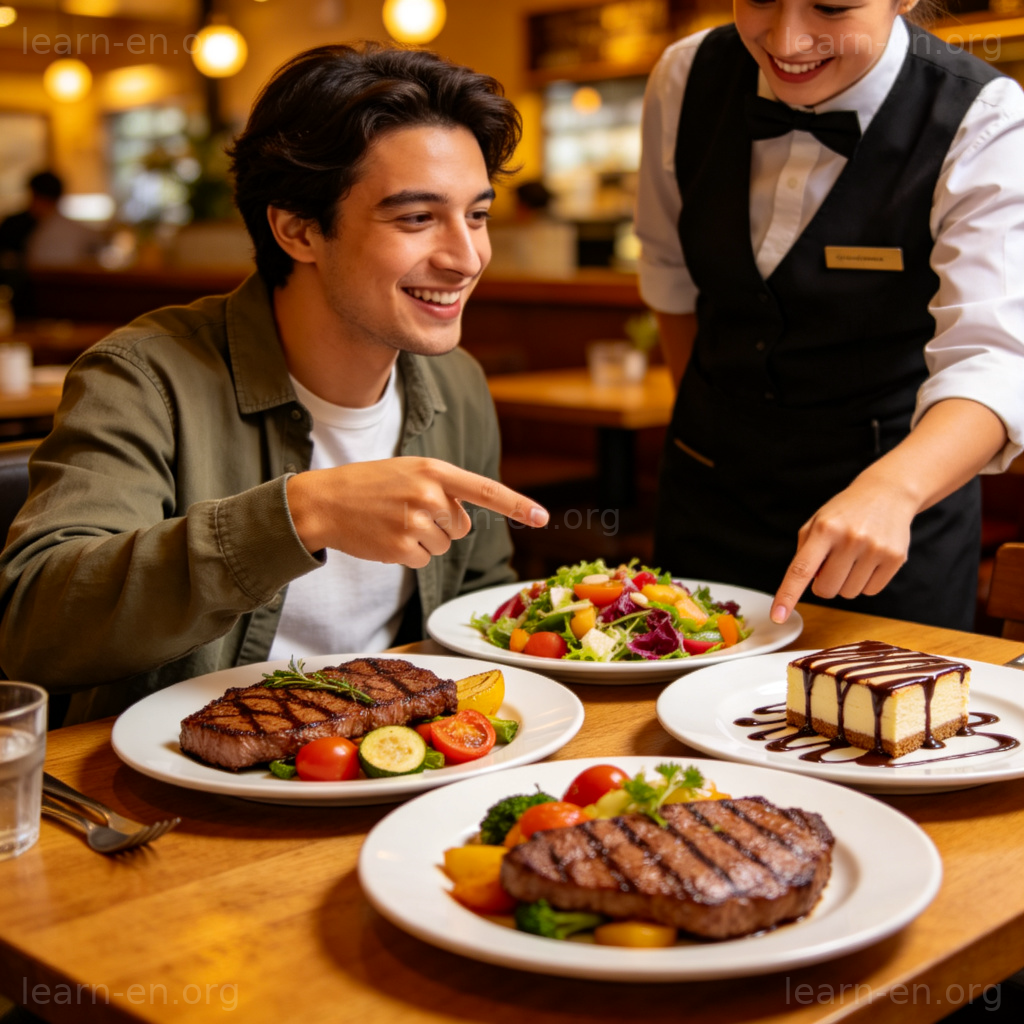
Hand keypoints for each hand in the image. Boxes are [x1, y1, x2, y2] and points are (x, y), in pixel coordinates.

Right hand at [286, 457, 548, 567]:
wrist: (323, 502)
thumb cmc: (368, 486)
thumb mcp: (407, 471)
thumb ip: (441, 486)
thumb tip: (466, 515)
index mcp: (434, 470)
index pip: (485, 490)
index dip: (517, 505)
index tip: (543, 518)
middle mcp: (429, 495)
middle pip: (462, 526)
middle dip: (442, 525)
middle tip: (407, 512)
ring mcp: (416, 523)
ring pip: (444, 546)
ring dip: (423, 540)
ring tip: (393, 523)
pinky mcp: (403, 548)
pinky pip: (424, 560)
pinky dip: (408, 555)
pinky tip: (386, 538)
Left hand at [770, 475, 916, 623]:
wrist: (888, 493)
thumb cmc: (845, 512)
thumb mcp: (817, 522)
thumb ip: (805, 552)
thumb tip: (807, 584)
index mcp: (824, 529)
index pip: (801, 569)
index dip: (787, 595)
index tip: (777, 617)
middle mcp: (850, 539)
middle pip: (826, 590)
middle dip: (824, 584)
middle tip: (832, 564)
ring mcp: (875, 549)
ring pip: (849, 593)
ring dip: (846, 582)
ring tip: (853, 557)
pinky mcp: (895, 558)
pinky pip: (871, 591)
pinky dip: (866, 582)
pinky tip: (869, 559)